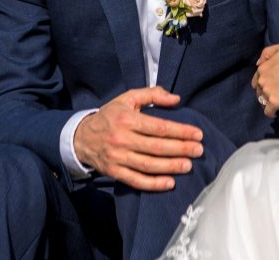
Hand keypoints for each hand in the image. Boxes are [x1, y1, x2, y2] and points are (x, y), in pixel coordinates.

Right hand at [73, 86, 203, 191]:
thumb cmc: (110, 116)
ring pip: (148, 165)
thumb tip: (176, 99)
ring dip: (170, 166)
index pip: (159, 127)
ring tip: (188, 165)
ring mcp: (117, 157)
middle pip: (156, 147)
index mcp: (127, 119)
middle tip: (199, 150)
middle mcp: (122, 139)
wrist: (79, 137)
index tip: (197, 134)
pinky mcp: (113, 172)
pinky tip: (169, 183)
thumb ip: (152, 94)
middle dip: (180, 149)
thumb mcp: (127, 98)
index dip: (180, 131)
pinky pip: (135, 180)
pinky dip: (153, 184)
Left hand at [253, 43, 278, 116]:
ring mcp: (267, 92)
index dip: (264, 83)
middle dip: (266, 93)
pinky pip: (268, 111)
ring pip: (263, 101)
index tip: (273, 85)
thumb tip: (258, 63)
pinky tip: (277, 112)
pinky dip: (272, 112)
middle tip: (278, 94)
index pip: (256, 79)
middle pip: (259, 91)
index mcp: (262, 68)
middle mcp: (262, 81)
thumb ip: (267, 52)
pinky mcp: (274, 102)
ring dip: (268, 103)